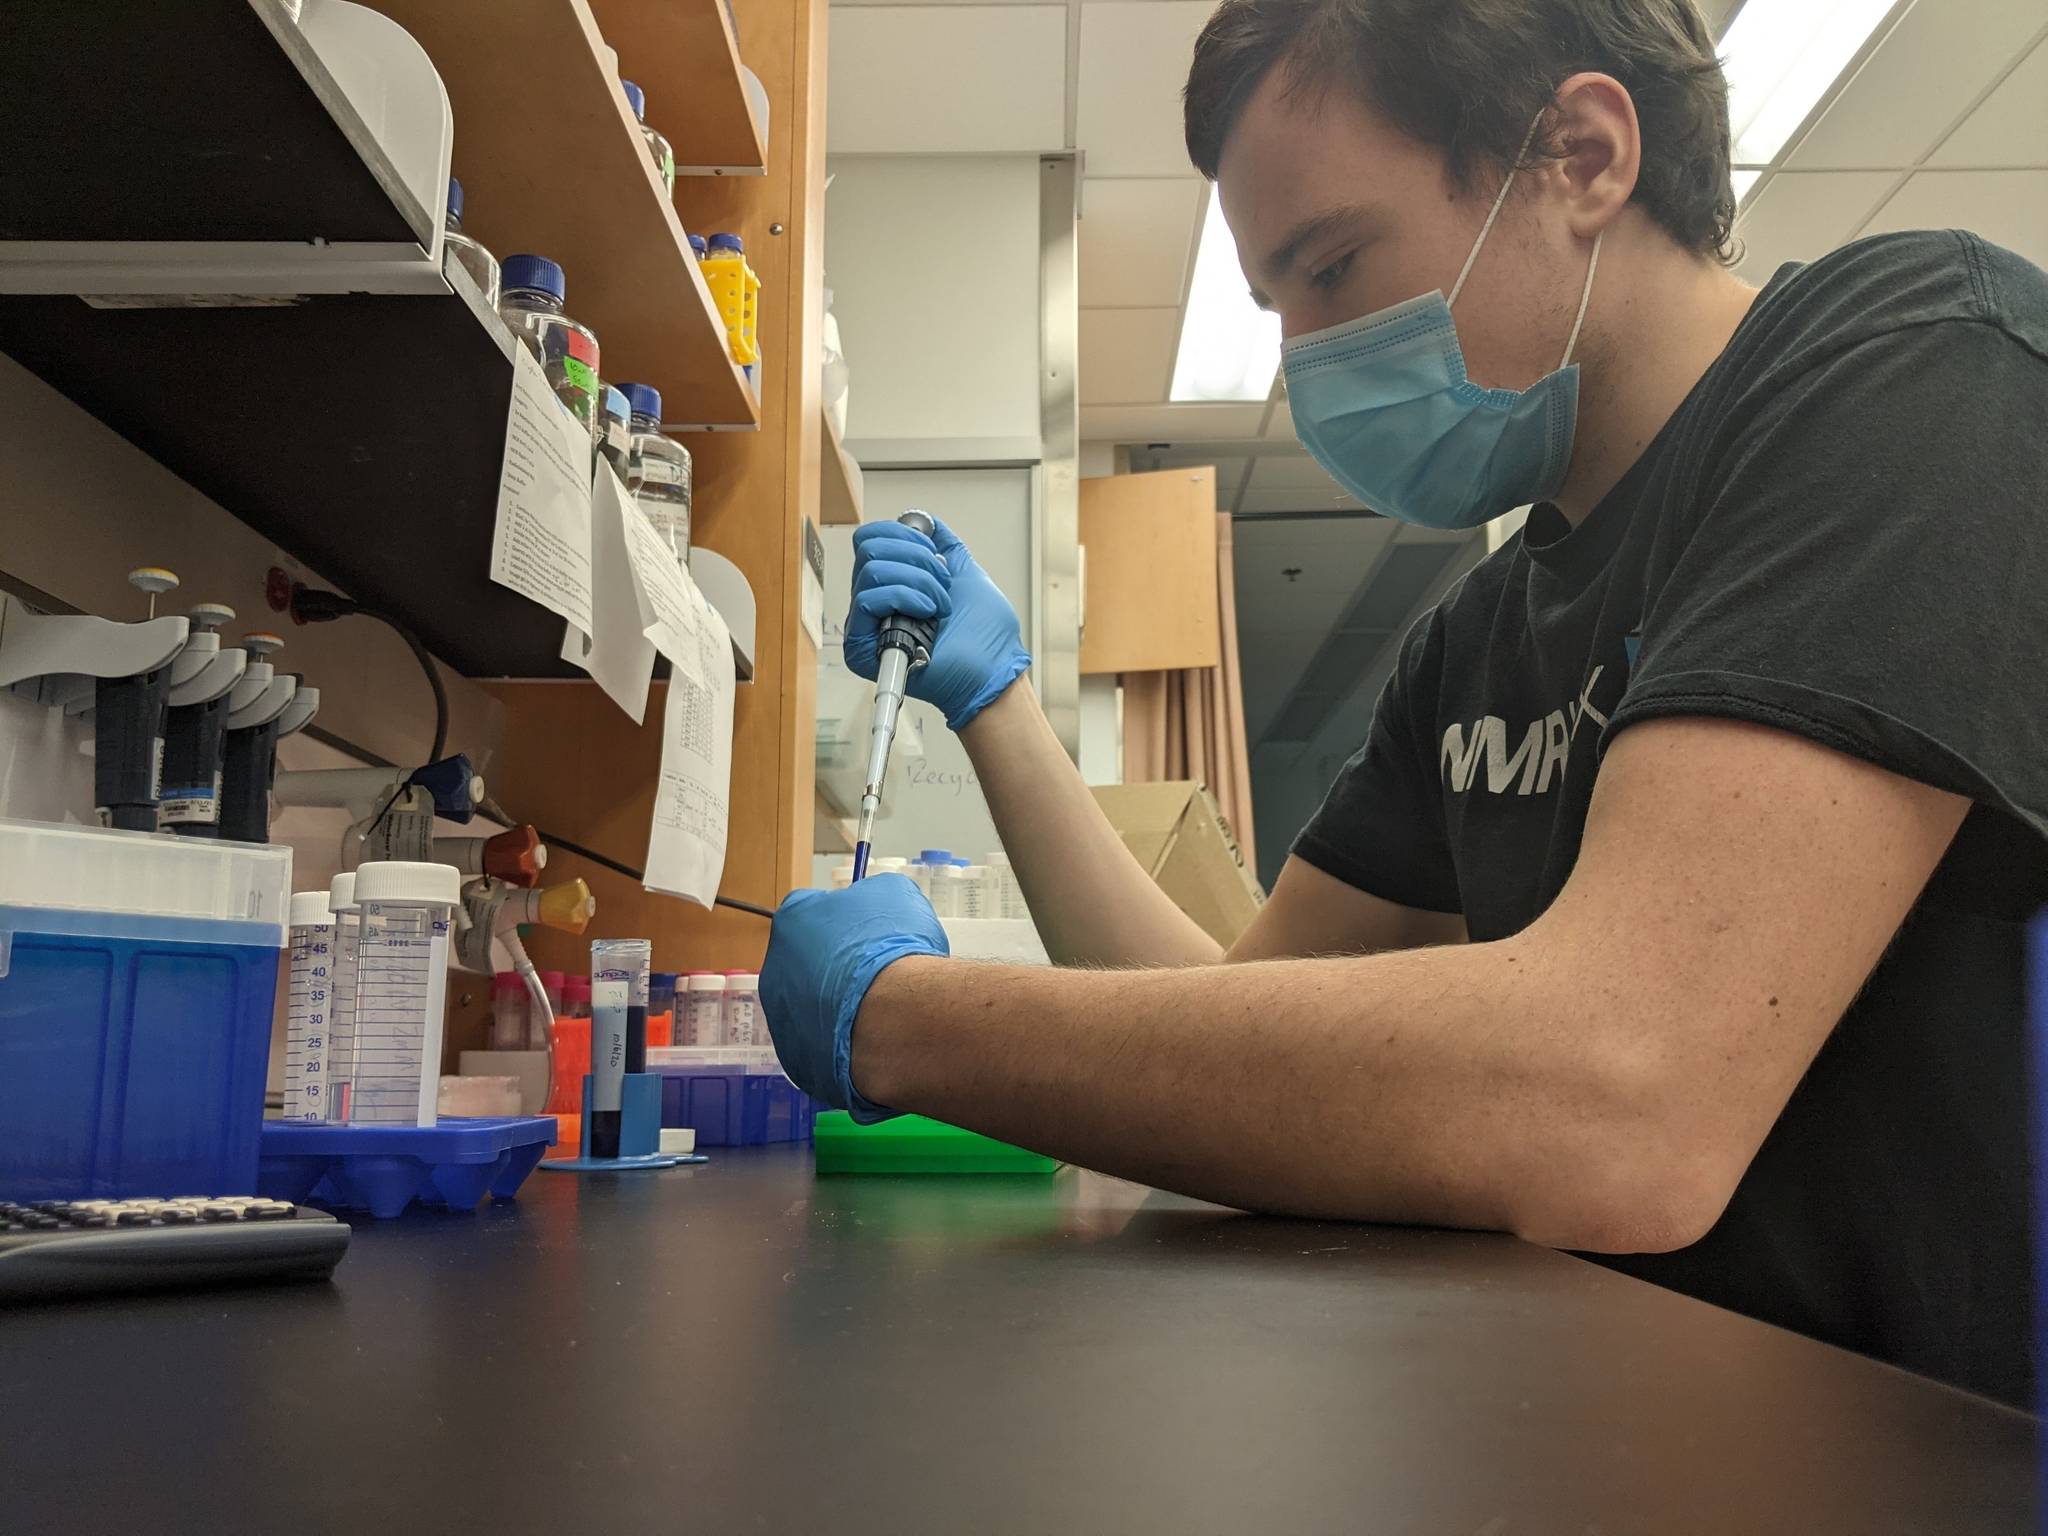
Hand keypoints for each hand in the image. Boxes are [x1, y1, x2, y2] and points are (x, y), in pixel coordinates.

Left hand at [760, 874, 948, 1121]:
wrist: (892, 1020)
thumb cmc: (890, 951)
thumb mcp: (896, 896)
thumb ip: (874, 896)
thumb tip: (876, 905)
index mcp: (792, 921)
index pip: (810, 913)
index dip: (844, 923)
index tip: (869, 933)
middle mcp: (775, 969)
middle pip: (808, 964)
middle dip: (838, 970)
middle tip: (876, 975)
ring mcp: (781, 1019)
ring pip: (813, 1009)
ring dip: (839, 1009)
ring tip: (880, 1012)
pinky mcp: (797, 1060)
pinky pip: (822, 1046)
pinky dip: (844, 1043)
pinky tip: (873, 1039)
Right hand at [844, 517, 1031, 730]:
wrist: (991, 670)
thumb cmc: (985, 637)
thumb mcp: (967, 573)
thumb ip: (944, 544)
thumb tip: (925, 521)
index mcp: (892, 582)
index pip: (871, 537)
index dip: (903, 534)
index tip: (934, 554)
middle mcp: (875, 600)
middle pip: (868, 546)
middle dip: (916, 558)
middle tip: (942, 583)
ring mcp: (868, 622)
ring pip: (871, 570)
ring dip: (918, 582)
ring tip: (940, 604)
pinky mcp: (862, 646)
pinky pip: (869, 599)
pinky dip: (905, 597)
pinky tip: (927, 613)